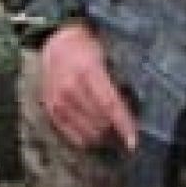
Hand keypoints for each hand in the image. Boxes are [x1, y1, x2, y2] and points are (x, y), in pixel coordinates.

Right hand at [40, 22, 137, 150]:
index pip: (110, 105)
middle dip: (116, 130)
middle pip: (100, 122)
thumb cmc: (88, 50)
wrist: (57, 43)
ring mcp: (57, 101)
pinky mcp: (50, 111)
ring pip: (87, 133)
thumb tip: (135, 111)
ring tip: (111, 129)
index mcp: (88, 71)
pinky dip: (87, 139)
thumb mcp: (107, 57)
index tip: (134, 143)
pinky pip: (72, 137)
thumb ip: (118, 82)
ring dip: (103, 136)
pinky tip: (96, 133)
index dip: (123, 126)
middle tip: (124, 128)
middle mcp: (70, 88)